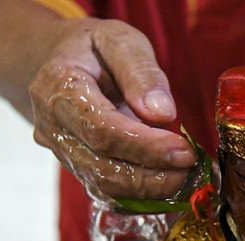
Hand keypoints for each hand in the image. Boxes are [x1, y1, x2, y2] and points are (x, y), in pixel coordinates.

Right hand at [27, 17, 196, 199]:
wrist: (59, 61)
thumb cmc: (93, 48)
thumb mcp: (120, 40)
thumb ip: (141, 72)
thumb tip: (162, 113)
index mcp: (60, 86)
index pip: (103, 130)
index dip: (146, 147)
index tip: (185, 151)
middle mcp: (52, 125)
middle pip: (101, 166)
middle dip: (151, 176)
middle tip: (191, 170)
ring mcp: (59, 150)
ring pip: (102, 185)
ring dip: (148, 190)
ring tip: (185, 179)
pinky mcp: (73, 166)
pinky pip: (103, 191)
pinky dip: (138, 196)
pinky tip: (167, 187)